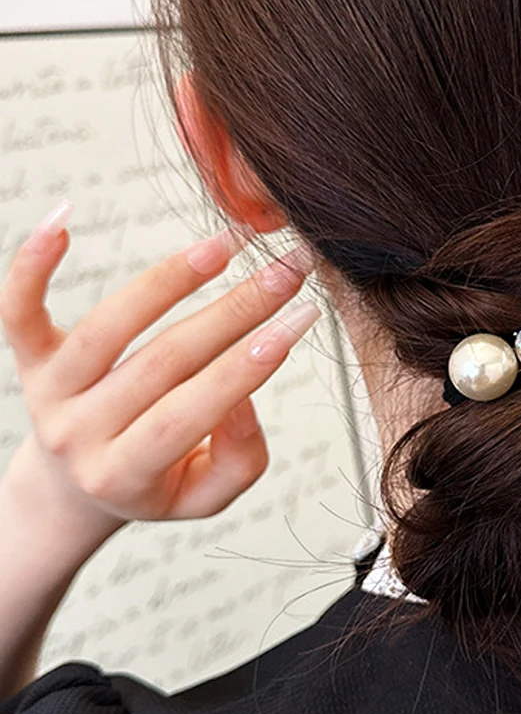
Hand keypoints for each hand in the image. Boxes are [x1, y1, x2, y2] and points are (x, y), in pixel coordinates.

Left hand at [0, 200, 320, 552]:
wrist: (72, 488)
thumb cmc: (156, 483)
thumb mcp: (206, 495)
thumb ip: (238, 456)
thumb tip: (242, 395)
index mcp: (125, 475)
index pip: (193, 412)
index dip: (249, 366)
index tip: (300, 320)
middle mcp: (78, 436)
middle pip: (163, 362)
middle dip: (235, 312)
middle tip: (287, 272)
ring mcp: (48, 394)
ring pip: (108, 327)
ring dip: (171, 279)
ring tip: (226, 245)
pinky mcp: (29, 361)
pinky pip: (19, 310)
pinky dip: (33, 264)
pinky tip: (64, 219)